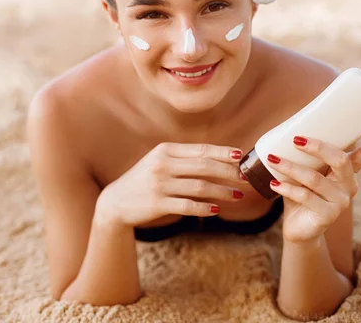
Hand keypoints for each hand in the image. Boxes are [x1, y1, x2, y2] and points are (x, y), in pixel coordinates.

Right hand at [95, 142, 246, 227]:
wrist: (116, 201)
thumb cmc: (144, 180)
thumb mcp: (159, 161)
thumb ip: (183, 158)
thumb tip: (218, 158)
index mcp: (165, 150)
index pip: (200, 150)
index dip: (222, 153)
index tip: (239, 156)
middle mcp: (162, 164)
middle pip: (203, 166)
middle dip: (228, 172)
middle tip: (244, 177)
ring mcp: (159, 185)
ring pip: (199, 187)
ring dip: (222, 191)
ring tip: (237, 195)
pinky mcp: (157, 204)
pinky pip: (188, 206)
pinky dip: (205, 208)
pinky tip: (217, 210)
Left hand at [266, 136, 360, 243]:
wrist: (299, 227)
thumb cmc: (303, 193)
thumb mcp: (308, 172)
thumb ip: (309, 157)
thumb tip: (295, 135)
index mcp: (347, 173)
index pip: (356, 156)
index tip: (358, 139)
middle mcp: (349, 186)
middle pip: (339, 160)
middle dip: (317, 147)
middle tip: (295, 140)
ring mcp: (340, 202)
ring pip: (314, 178)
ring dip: (290, 167)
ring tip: (272, 159)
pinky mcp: (327, 215)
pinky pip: (305, 196)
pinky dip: (286, 188)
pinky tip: (273, 183)